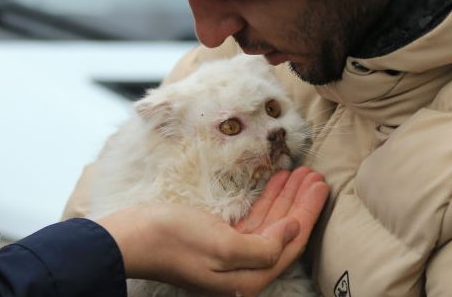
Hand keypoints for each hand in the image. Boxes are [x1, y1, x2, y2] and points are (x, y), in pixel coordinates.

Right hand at [97, 166, 327, 295]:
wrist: (130, 238)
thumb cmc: (173, 240)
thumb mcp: (223, 245)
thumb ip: (263, 246)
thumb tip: (293, 232)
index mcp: (247, 278)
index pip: (290, 243)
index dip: (307, 213)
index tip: (320, 185)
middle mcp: (242, 271)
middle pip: (282, 233)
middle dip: (300, 203)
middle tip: (316, 175)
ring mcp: (229, 255)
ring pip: (269, 224)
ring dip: (285, 198)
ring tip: (300, 173)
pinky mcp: (216, 240)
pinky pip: (251, 220)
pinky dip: (265, 201)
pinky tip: (274, 183)